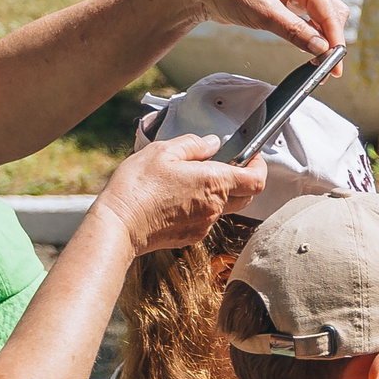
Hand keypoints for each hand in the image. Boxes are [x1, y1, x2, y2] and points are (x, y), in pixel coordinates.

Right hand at [92, 131, 265, 255]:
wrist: (119, 225)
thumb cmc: (137, 187)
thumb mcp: (162, 152)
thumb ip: (193, 145)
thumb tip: (212, 143)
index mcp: (214, 181)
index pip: (256, 179)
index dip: (259, 166)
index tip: (252, 156)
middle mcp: (215, 206)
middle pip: (247, 195)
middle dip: (244, 180)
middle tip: (227, 166)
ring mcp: (205, 224)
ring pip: (226, 208)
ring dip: (221, 194)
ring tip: (195, 180)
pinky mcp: (192, 236)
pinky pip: (208, 220)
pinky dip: (203, 208)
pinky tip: (180, 199)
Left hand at [175, 0, 344, 56]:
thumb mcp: (262, 13)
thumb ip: (294, 31)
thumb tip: (321, 48)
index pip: (328, 12)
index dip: (335, 40)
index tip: (335, 64)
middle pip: (332, 16)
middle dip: (332, 41)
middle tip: (326, 69)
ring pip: (323, 20)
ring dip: (323, 40)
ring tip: (318, 63)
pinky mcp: (288, 5)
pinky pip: (309, 22)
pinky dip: (311, 37)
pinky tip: (307, 50)